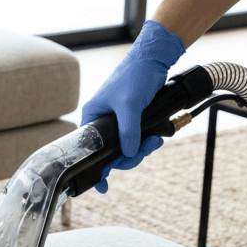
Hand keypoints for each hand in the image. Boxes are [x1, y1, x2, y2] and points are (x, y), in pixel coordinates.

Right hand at [81, 20, 184, 192]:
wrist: (154, 59)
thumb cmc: (134, 76)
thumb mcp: (129, 106)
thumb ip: (128, 131)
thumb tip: (129, 154)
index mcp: (92, 117)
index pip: (88, 149)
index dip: (95, 169)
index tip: (101, 186)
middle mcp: (103, 122)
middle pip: (113, 152)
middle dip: (130, 156)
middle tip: (144, 150)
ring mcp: (119, 122)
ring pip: (128, 147)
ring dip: (143, 148)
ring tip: (155, 140)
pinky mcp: (134, 119)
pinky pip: (138, 138)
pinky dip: (148, 140)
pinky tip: (158, 135)